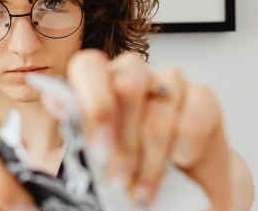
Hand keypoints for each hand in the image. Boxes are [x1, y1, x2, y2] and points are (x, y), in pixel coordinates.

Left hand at [67, 49, 233, 210]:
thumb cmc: (127, 172)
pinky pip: (194, 118)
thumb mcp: (90, 159)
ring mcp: (169, 83)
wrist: (181, 192)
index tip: (99, 148)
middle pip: (127, 81)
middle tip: (118, 177)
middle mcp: (132, 76)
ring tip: (141, 190)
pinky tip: (179, 163)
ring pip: (160, 108)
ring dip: (150, 158)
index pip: (89, 66)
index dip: (94, 103)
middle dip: (123, 138)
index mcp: (98, 83)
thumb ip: (72, 127)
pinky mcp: (203, 98)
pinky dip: (184, 149)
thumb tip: (55, 99)